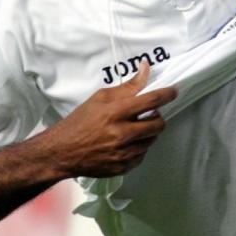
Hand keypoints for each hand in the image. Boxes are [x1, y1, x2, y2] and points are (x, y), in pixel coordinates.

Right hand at [43, 61, 177, 178]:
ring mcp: (124, 153)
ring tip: (131, 130)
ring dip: (146, 133)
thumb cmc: (80, 121)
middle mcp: (122, 134)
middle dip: (157, 117)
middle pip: (157, 124)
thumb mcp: (99, 99)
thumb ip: (126, 87)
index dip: (167, 94)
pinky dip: (138, 147)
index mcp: (115, 113)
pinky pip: (142, 155)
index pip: (151, 101)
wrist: (62, 152)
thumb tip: (146, 69)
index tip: (174, 91)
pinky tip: (124, 144)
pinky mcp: (123, 167)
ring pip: (151, 140)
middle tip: (147, 115)